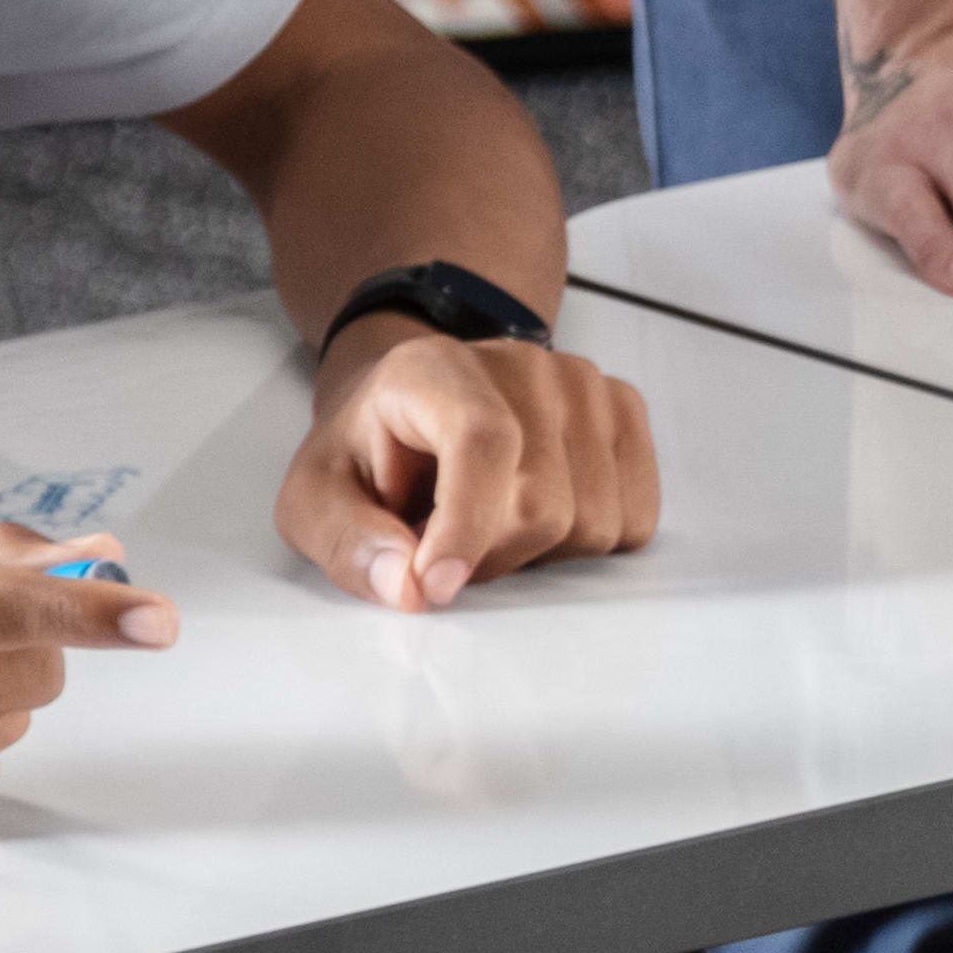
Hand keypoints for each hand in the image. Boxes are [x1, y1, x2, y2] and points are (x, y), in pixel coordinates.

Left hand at [285, 323, 668, 613]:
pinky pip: (636, 518)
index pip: (482, 440)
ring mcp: (584, 384)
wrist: (415, 406)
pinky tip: (539, 518)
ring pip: (595, 521)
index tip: (436, 585)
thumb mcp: (316, 497)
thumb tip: (406, 587)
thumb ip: (346, 541)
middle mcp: (522, 365)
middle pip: (543, 504)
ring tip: (491, 528)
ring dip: (539, 555)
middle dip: (491, 557)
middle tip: (445, 551)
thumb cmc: (370, 454)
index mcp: (434, 370)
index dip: (468, 524)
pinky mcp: (624, 412)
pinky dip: (587, 543)